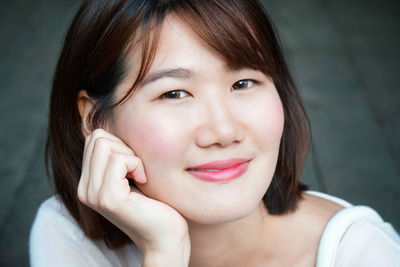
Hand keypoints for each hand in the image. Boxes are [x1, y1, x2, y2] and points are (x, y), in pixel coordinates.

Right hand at [77, 129, 189, 265]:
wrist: (166, 237)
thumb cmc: (156, 204)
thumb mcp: (132, 176)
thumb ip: (118, 158)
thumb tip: (115, 128)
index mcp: (88, 183)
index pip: (93, 138)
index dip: (119, 143)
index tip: (134, 164)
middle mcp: (84, 188)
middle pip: (96, 137)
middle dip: (123, 146)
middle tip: (138, 169)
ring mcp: (94, 194)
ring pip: (104, 144)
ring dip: (131, 155)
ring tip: (140, 176)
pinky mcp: (109, 198)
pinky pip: (119, 160)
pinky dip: (137, 164)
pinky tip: (143, 181)